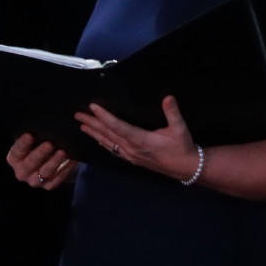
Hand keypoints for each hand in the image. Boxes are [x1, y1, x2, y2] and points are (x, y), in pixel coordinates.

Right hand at [5, 133, 74, 189]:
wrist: (49, 159)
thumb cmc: (38, 145)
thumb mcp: (33, 140)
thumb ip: (34, 135)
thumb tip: (41, 127)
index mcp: (14, 158)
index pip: (16, 151)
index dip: (23, 144)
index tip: (29, 135)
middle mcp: (21, 172)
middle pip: (29, 164)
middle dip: (40, 153)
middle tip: (49, 144)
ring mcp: (34, 181)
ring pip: (44, 172)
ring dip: (54, 162)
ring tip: (62, 152)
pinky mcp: (48, 186)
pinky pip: (56, 179)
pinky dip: (64, 170)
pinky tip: (70, 161)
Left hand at [75, 96, 200, 181]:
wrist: (187, 168)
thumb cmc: (183, 147)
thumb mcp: (180, 130)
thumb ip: (173, 113)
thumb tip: (168, 98)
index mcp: (141, 140)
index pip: (118, 126)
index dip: (104, 116)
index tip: (92, 107)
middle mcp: (132, 149)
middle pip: (108, 134)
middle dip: (92, 124)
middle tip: (78, 115)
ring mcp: (131, 155)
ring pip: (108, 143)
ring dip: (94, 133)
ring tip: (82, 126)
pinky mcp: (132, 159)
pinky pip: (114, 150)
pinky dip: (103, 143)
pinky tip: (97, 139)